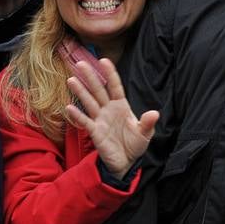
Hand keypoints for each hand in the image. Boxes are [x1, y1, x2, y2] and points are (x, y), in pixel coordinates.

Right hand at [65, 58, 158, 178]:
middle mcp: (109, 109)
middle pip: (98, 90)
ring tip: (71, 80)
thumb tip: (154, 113)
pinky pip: (85, 122)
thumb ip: (148, 123)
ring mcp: (100, 119)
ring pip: (89, 102)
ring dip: (80, 92)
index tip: (103, 60)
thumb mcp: (145, 134)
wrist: (126, 163)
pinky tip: (69, 107)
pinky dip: (77, 115)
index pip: (115, 86)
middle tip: (81, 63)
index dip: (110, 74)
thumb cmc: (135, 145)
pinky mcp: (94, 132)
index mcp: (121, 106)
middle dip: (90, 77)